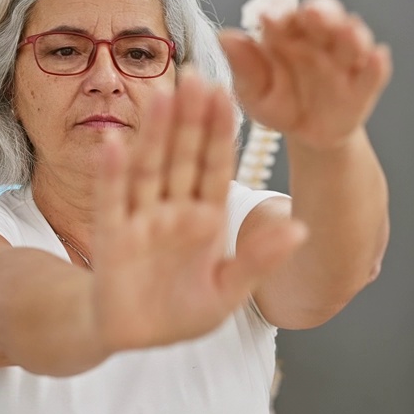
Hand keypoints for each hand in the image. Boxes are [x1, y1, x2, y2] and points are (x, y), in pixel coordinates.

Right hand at [90, 72, 306, 352]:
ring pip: (148, 168)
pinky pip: (111, 200)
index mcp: (206, 217)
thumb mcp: (229, 290)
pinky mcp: (111, 237)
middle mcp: (173, 209)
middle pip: (181, 156)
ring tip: (161, 94)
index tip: (228, 95)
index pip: (215, 166)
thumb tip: (302, 227)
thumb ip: (260, 259)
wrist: (134, 338)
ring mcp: (141, 219)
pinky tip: (112, 142)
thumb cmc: (183, 311)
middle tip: (195, 74)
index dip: (220, 133)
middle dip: (189, 119)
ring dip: (153, 134)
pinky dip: (111, 173)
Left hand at [219, 0, 392, 151]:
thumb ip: (243, 66)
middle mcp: (320, 40)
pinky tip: (377, 57)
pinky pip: (373, 73)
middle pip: (326, 18)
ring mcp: (345, 61)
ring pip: (353, 40)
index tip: (269, 19)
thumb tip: (224, 36)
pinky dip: (376, 65)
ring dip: (353, 33)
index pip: (287, 17)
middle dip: (322, 12)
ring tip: (348, 31)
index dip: (280, 16)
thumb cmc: (278, 103)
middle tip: (312, 14)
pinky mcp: (364, 85)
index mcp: (288, 34)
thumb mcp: (253, 91)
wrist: (305, 134)